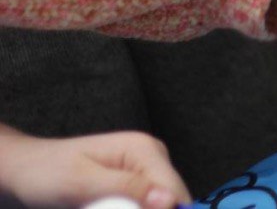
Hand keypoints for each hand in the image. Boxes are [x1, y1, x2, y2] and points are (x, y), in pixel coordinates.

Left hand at [0, 128, 189, 208]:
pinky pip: (143, 206)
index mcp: (144, 149)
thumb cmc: (47, 172)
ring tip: (99, 208)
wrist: (26, 170)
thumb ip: (128, 187)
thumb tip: (169, 200)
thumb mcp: (83, 183)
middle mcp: (151, 157)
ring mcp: (143, 171)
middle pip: (169, 200)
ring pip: (157, 205)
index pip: (174, 190)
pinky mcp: (135, 185)